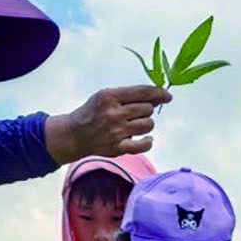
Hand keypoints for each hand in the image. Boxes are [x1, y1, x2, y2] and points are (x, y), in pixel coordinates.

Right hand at [45, 85, 171, 165]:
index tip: (166, 95)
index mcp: (110, 97)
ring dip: (146, 124)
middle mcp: (113, 114)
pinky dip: (148, 142)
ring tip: (136, 124)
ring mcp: (116, 132)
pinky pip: (143, 145)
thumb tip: (157, 97)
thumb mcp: (105, 96)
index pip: (142, 92)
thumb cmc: (92, 113)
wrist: (74, 134)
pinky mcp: (117, 148)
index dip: (159, 93)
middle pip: (147, 109)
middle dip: (146, 110)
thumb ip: (129, 95)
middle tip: (136, 113)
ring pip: (148, 125)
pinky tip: (146, 139)